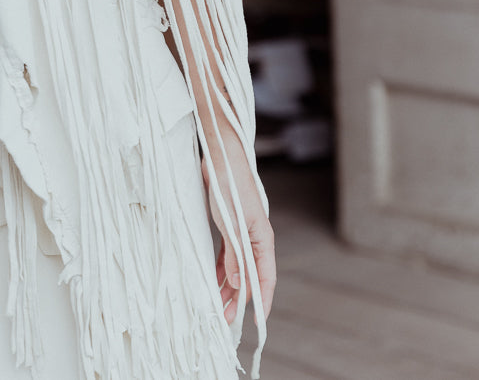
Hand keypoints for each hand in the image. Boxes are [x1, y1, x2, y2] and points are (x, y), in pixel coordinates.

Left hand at [202, 136, 275, 326]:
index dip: (261, 300)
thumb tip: (238, 283)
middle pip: (249, 275)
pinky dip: (221, 268)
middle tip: (225, 318)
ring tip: (217, 303)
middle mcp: (253, 238)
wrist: (220, 157)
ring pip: (237, 266)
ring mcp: (241, 232)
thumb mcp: (232, 224)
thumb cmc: (229, 186)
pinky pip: (227, 254)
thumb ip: (236, 254)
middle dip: (239, 298)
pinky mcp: (228, 225)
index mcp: (262, 239)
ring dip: (228, 285)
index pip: (265, 277)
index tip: (255, 321)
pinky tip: (214, 280)